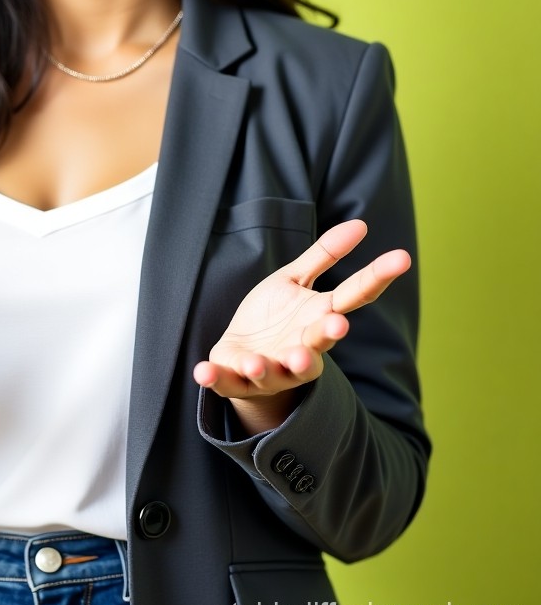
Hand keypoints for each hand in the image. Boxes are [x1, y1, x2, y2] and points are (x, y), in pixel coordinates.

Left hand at [193, 220, 409, 433]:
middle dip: (325, 336)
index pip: (354, 296)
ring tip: (257, 362)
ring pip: (273, 372)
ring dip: (266, 367)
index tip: (402, 256)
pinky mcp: (235, 378)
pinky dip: (214, 377)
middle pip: (316, 345)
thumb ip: (325, 256)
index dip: (377, 276)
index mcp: (318, 319)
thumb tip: (361, 224)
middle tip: (337, 325)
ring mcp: (269, 368)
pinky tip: (202, 370)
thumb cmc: (276, 317)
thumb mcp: (296, 280)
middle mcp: (300, 349)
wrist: (243, 359)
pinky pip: (225, 380)